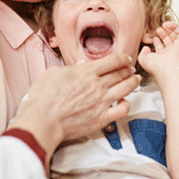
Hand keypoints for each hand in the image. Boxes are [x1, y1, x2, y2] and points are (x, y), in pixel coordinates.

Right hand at [10, 52, 138, 158]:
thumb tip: (82, 64)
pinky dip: (127, 104)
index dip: (123, 59)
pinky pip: (122, 110)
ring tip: (135, 80)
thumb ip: (70, 67)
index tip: (126, 59)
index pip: (112, 61)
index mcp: (85, 72)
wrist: (43, 120)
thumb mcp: (52, 73)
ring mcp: (101, 102)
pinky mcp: (101, 118)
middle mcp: (97, 85)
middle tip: (131, 69)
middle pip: (121, 73)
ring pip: (126, 88)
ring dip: (133, 82)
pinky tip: (124, 102)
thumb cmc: (43, 97)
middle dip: (129, 70)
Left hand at [137, 21, 178, 78]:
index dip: (157, 42)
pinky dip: (174, 27)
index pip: (160, 48)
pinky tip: (167, 24)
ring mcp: (177, 48)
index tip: (153, 37)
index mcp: (162, 58)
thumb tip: (145, 48)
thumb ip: (142, 53)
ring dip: (169, 29)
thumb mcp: (143, 60)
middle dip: (163, 34)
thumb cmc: (156, 66)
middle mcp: (170, 53)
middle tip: (158, 29)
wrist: (168, 68)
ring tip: (163, 25)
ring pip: (175, 36)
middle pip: (168, 41)